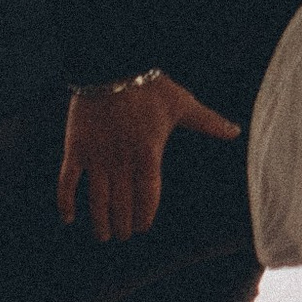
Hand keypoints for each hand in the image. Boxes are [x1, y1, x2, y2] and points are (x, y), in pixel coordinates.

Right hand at [58, 73, 239, 242]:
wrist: (112, 66)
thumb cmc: (150, 86)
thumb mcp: (182, 104)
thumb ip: (207, 122)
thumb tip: (235, 131)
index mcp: (148, 156)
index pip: (147, 197)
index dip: (144, 216)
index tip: (143, 226)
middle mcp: (122, 162)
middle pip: (122, 205)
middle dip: (123, 224)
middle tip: (123, 235)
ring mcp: (96, 157)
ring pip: (97, 200)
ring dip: (100, 221)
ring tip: (103, 235)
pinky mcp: (75, 148)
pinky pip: (67, 181)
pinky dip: (65, 201)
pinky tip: (67, 218)